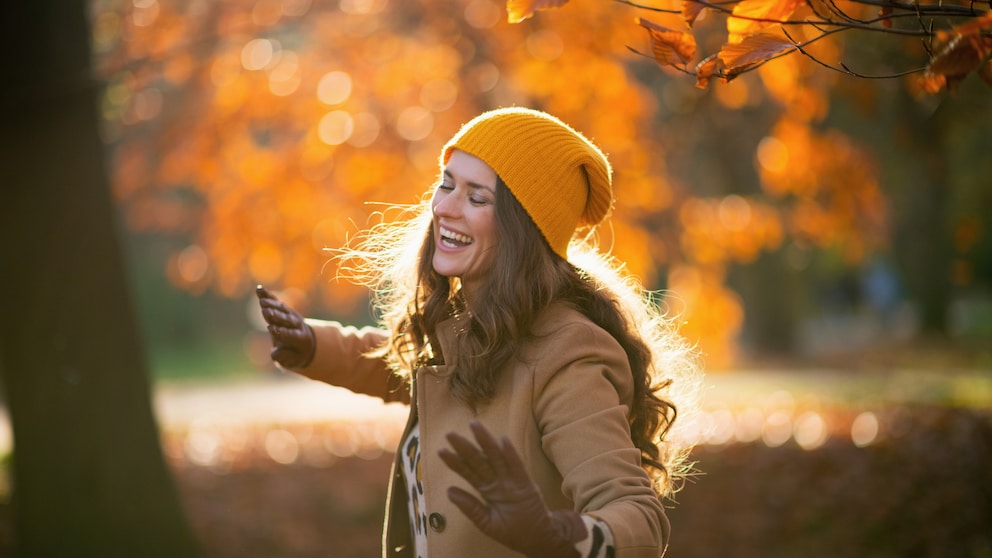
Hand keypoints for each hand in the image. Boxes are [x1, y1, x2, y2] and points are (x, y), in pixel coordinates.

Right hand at [255, 285, 315, 369]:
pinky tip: (258, 289)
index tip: (270, 328)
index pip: (290, 335)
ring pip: (281, 309)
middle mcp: (297, 325)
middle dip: (276, 316)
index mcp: (301, 339)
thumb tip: (275, 353)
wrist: (304, 342)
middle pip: (286, 320)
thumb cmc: (295, 354)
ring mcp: (291, 315)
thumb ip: (283, 357)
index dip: (281, 332)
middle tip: (266, 311)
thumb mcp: (291, 361)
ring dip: (272, 305)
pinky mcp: (284, 309)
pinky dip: (267, 295)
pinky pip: (275, 301)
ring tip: (262, 301)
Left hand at [438, 421, 585, 557]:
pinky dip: (511, 454)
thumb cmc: (512, 531)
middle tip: (450, 434)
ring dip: (485, 442)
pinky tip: (503, 441)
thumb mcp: (486, 522)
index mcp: (486, 490)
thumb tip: (449, 491)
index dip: (455, 462)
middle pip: (479, 461)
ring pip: (496, 458)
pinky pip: (517, 467)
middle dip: (465, 447)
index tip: (441, 451)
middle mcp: (496, 481)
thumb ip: (470, 507)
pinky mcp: (526, 483)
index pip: (468, 472)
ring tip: (475, 426)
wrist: (537, 539)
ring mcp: (511, 480)